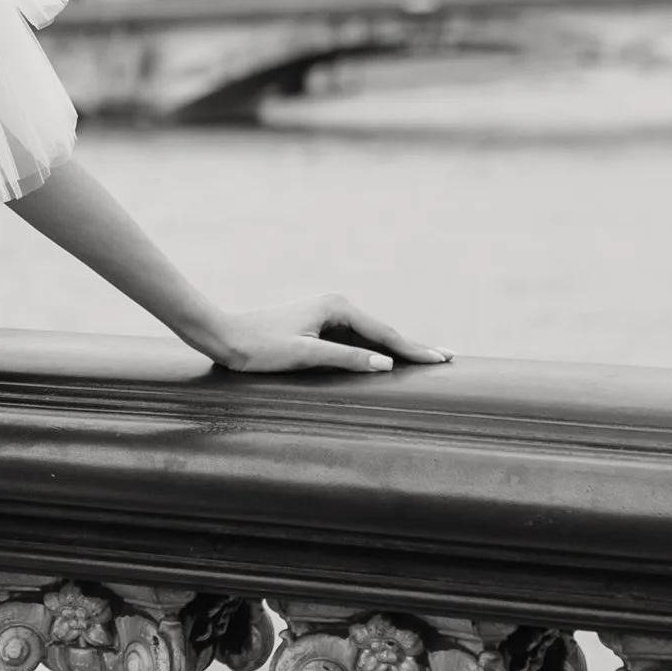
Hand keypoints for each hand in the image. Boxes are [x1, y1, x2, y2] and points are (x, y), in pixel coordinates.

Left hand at [198, 293, 447, 374]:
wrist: (223, 336)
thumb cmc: (259, 347)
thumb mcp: (305, 355)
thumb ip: (346, 358)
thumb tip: (386, 365)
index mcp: (336, 307)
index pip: (384, 334)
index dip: (414, 350)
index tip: (443, 359)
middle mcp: (334, 305)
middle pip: (382, 332)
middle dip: (413, 347)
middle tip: (448, 357)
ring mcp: (326, 315)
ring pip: (370, 336)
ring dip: (396, 348)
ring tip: (426, 359)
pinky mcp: (317, 326)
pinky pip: (354, 340)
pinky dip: (375, 350)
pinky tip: (386, 359)